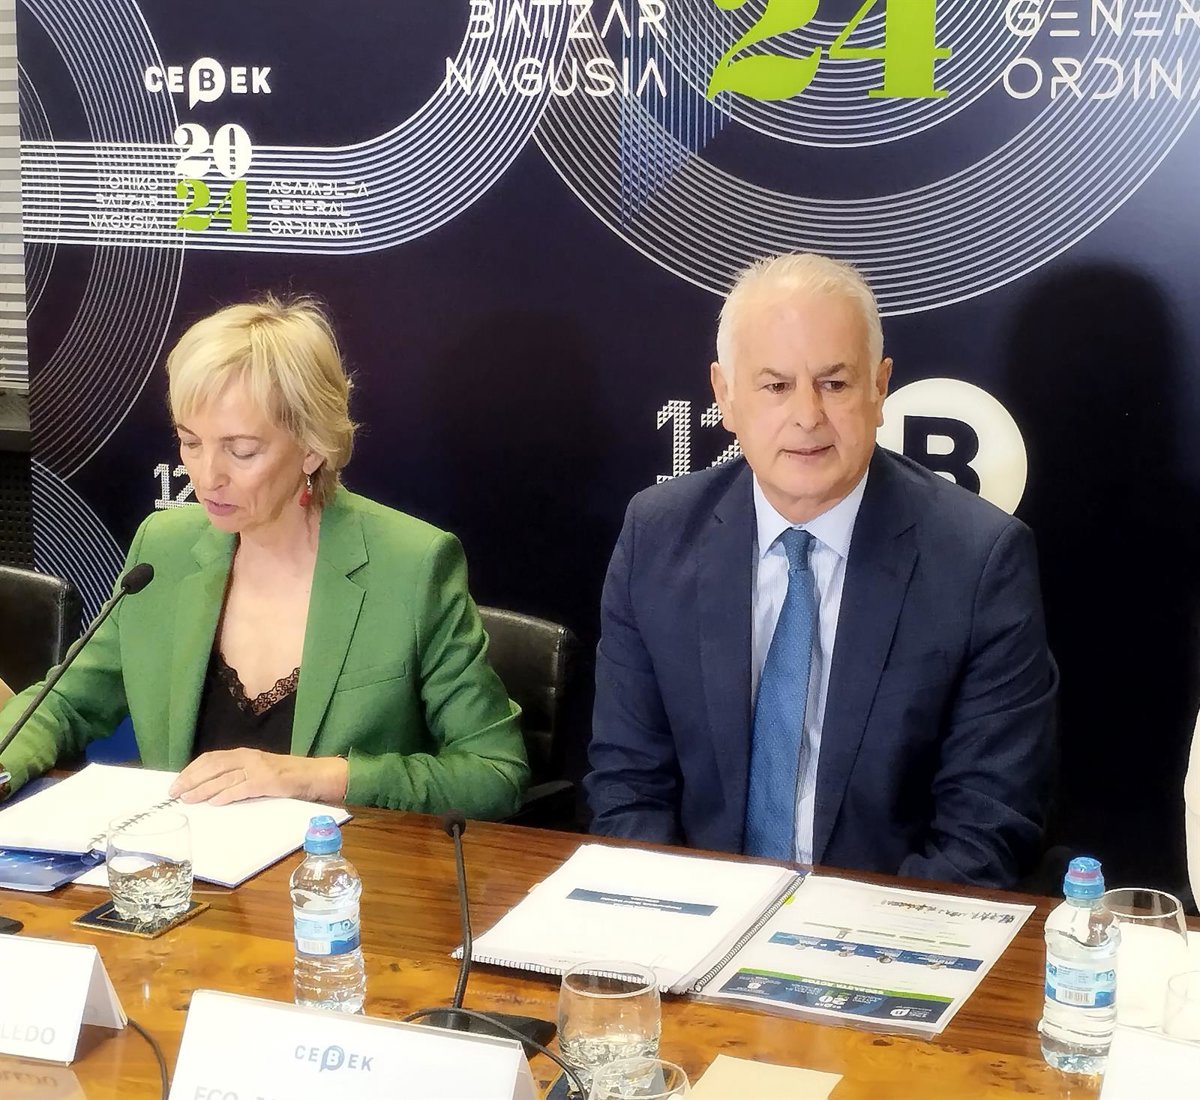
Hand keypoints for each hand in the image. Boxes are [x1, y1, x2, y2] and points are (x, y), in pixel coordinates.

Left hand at [168, 749, 347, 805]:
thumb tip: (206, 787)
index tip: (176, 782)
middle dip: (191, 780)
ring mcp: (257, 769)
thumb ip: (236, 774)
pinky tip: (214, 803)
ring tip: (188, 799)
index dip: (191, 770)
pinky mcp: (266, 782)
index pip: (210, 759)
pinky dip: (225, 795)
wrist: (312, 775)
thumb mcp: (257, 768)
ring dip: (203, 790)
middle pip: (212, 767)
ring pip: (223, 778)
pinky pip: (241, 788)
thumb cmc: (283, 775)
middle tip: (175, 793)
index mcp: (243, 753)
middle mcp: (248, 758)